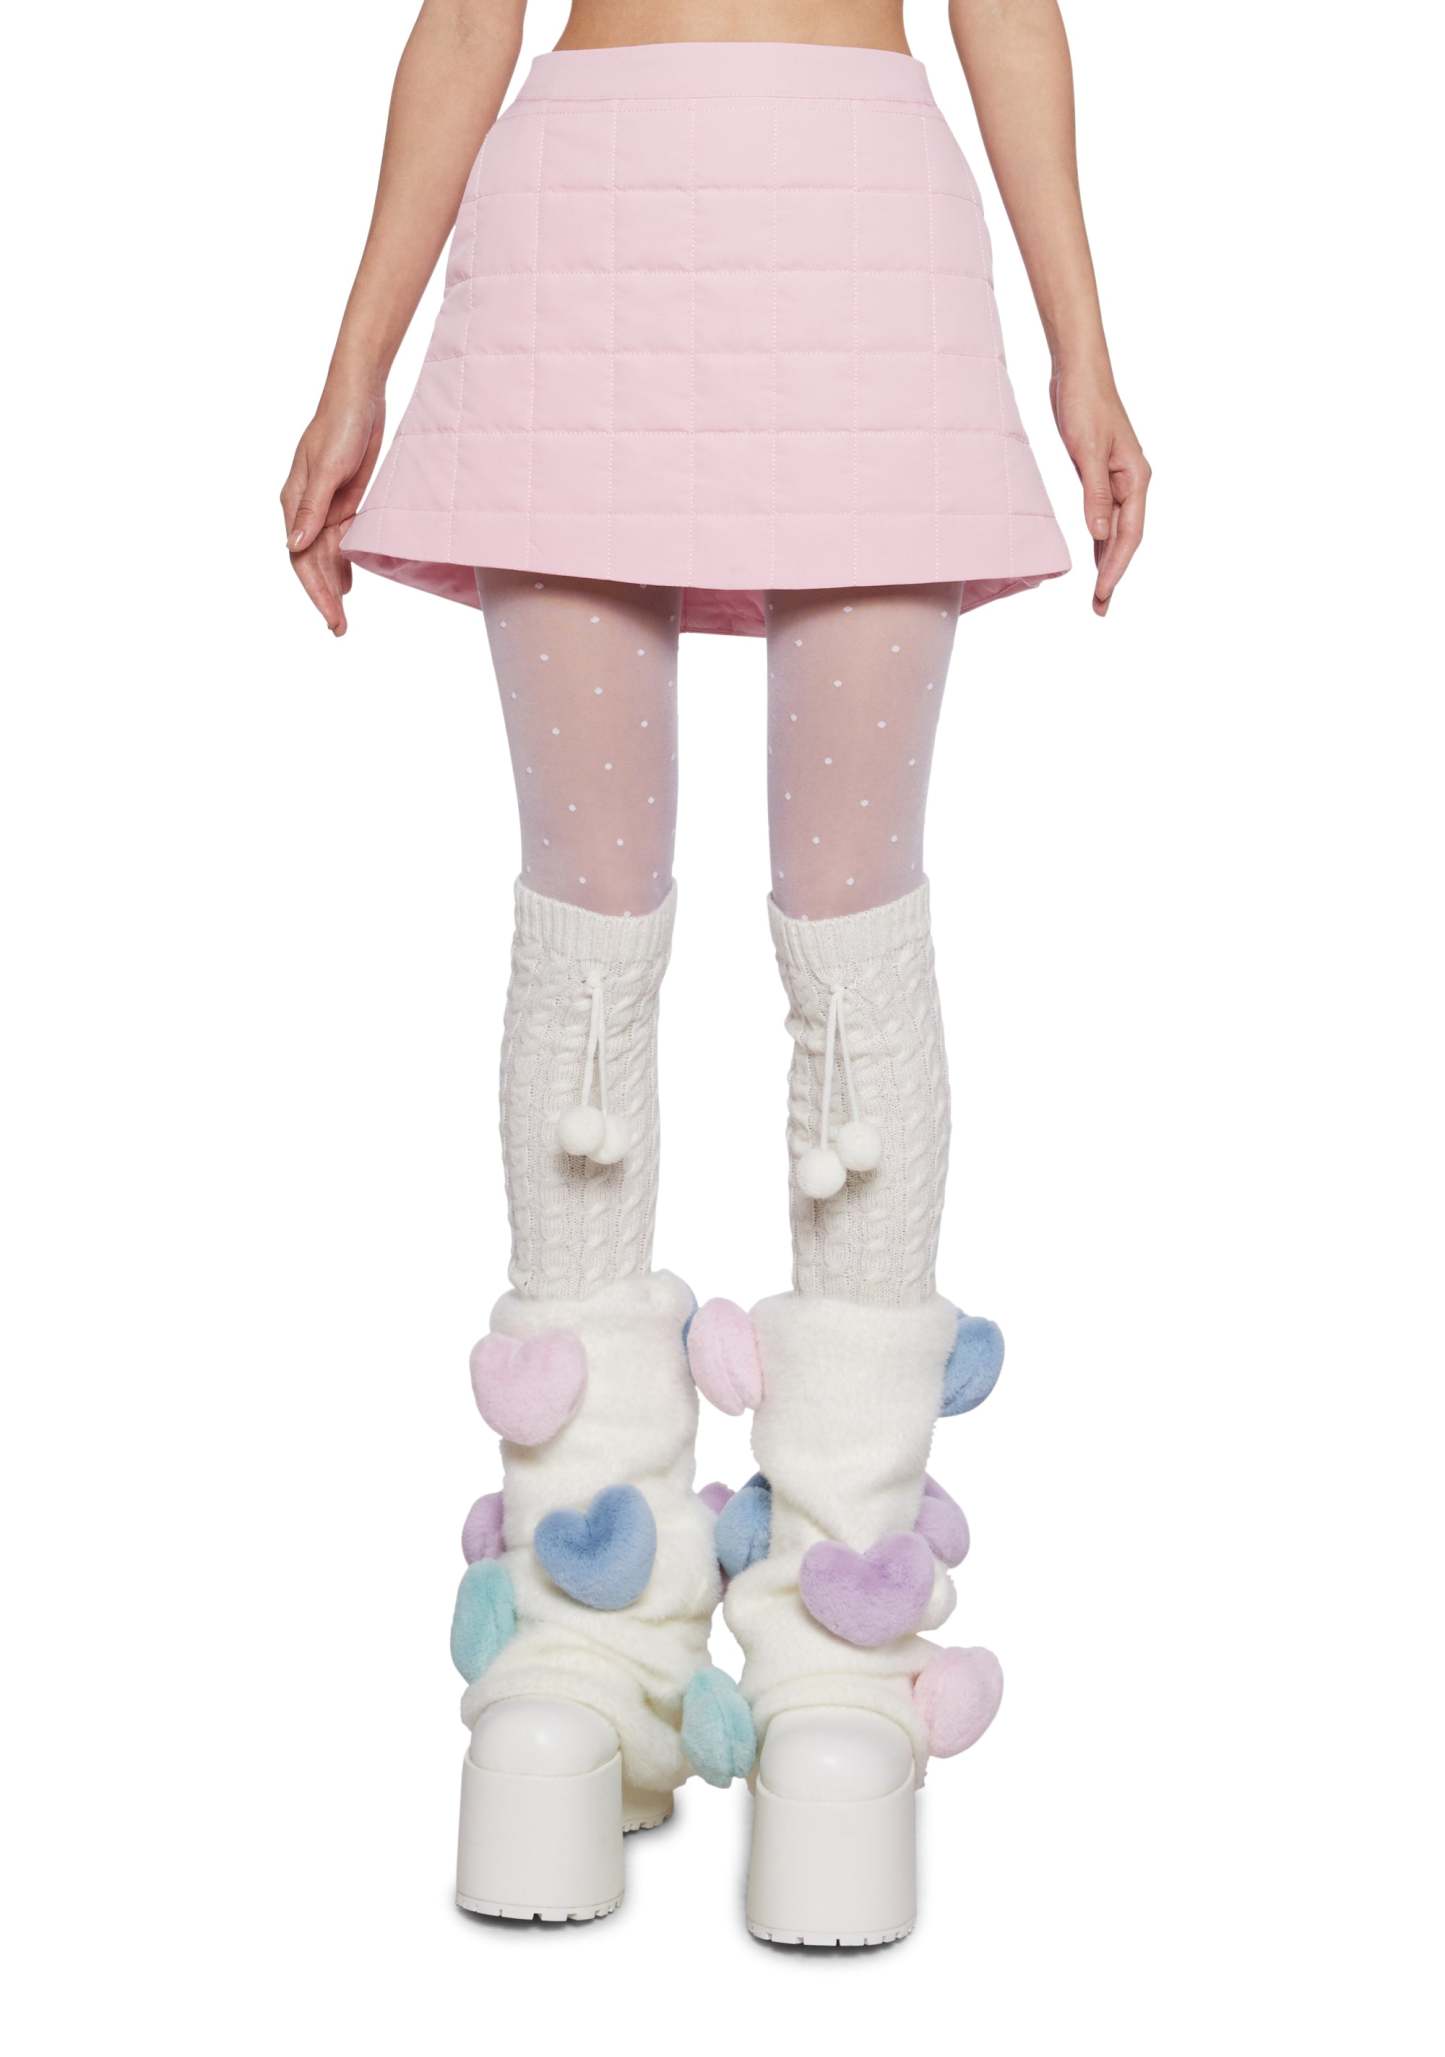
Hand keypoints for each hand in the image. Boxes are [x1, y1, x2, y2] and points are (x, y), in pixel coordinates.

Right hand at [281, 376, 384, 634]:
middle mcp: (304, 508)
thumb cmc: (341, 425)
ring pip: (324, 556)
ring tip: (342, 616)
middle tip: (339, 629)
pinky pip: (338, 541)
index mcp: (294, 502)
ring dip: (332, 585)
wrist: (359, 395)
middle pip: (311, 563)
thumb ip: (313, 508)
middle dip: (324, 597)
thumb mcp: (328, 469)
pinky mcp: (342, 500)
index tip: (332, 617)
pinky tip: (349, 583)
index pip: (300, 558)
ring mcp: (323, 506)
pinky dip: (342, 563)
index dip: (315, 591)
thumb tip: (294, 546)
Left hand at [1050, 370, 1150, 615]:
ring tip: (1098, 594)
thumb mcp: (1087, 451)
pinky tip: (1095, 557)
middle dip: (1113, 574)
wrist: (1078, 371)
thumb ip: (1094, 494)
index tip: (1101, 593)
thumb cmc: (1085, 404)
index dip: (1116, 567)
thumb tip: (1100, 534)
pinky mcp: (1100, 475)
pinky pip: (1104, 516)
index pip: (1129, 534)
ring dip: (1107, 562)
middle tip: (1099, 609)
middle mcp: (1131, 482)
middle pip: (1126, 539)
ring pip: (1115, 531)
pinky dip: (1100, 539)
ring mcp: (1117, 479)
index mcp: (1135, 478)